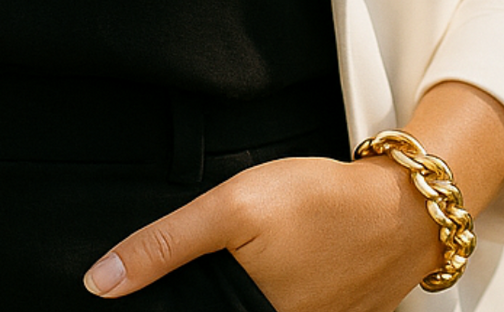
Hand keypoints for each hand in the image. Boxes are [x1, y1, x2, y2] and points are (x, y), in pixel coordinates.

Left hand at [84, 82, 503, 311]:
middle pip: (212, 309)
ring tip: (228, 261)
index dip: (154, 304)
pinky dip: (263, 291)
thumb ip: (165, 245)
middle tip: (189, 266)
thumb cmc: (318, 202)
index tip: (127, 298)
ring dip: (224, 292)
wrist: (403, 208)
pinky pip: (278, 307)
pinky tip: (272, 263)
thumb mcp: (233, 208)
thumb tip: (100, 282)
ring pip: (242, 308)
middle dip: (192, 295)